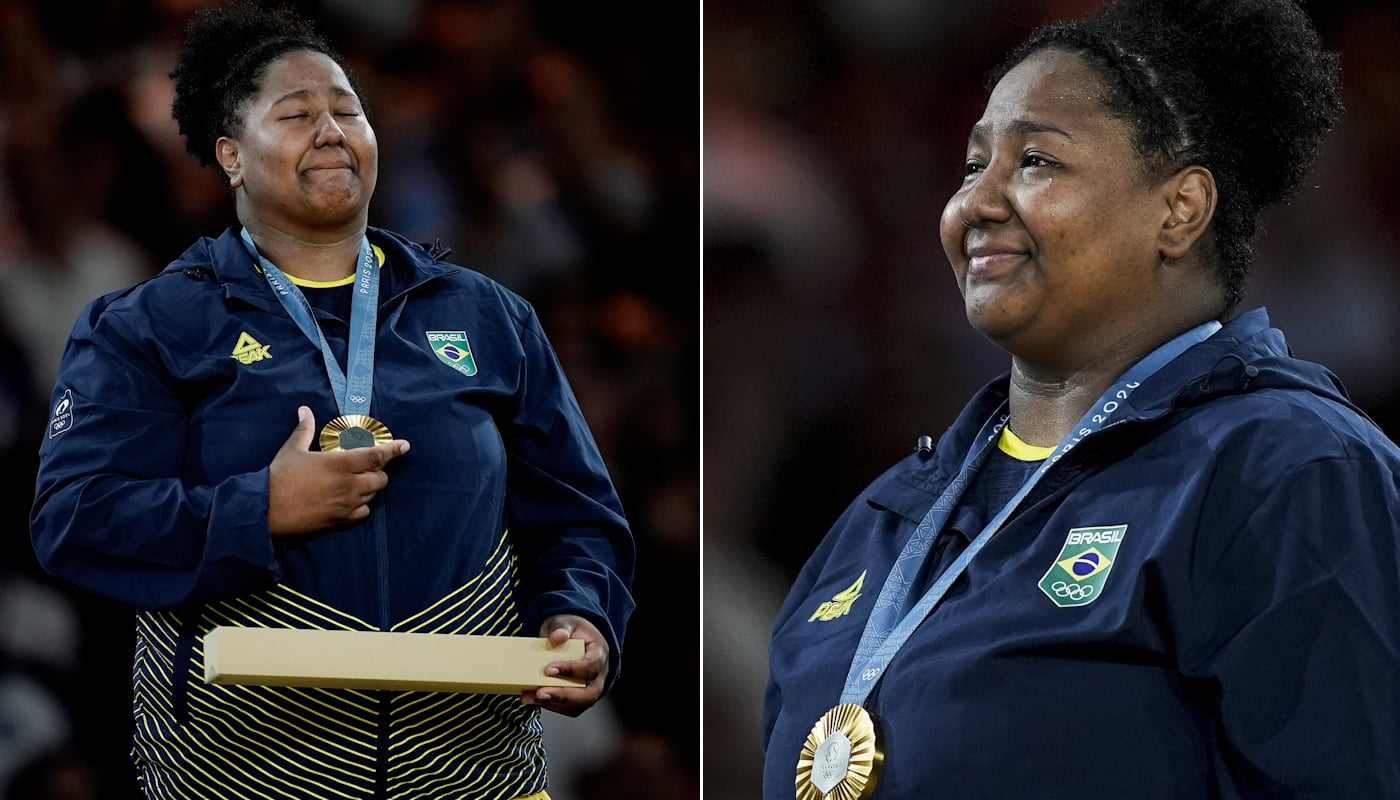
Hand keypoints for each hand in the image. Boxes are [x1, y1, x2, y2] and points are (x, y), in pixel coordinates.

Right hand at [266, 406, 409, 535]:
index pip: (376, 456)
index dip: (393, 450)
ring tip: (354, 482)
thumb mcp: (292, 449)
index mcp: (340, 464)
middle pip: (380, 478)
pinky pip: (363, 513)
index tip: (405, 445)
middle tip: (365, 468)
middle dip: (377, 472)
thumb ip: (305, 429)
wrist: (266, 509)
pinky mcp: (340, 520)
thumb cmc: (280, 476)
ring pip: (372, 495)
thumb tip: (305, 410)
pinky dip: (362, 506)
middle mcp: (349, 484)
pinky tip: (351, 501)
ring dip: (369, 488)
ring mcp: (346, 504)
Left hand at [521, 614, 609, 716]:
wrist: (572, 636)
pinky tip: (532, 698)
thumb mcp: (566, 622)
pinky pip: (567, 708)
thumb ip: (562, 627)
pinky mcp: (578, 697)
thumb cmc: (572, 630)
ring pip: (578, 705)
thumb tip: (557, 637)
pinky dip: (550, 706)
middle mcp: (599, 674)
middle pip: (589, 693)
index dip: (572, 670)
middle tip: (541, 692)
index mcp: (599, 653)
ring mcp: (590, 688)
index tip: (549, 669)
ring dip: (554, 704)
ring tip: (532, 697)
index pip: (591, 666)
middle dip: (563, 696)